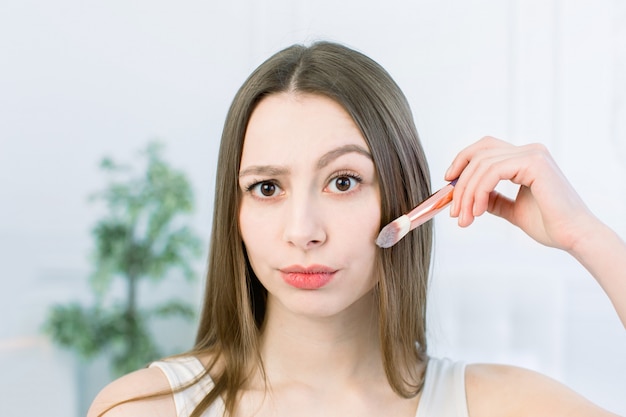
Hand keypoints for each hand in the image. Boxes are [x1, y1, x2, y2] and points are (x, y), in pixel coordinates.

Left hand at [444, 136, 597, 251]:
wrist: (573, 237)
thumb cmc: (550, 225)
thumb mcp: (513, 209)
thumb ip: (495, 199)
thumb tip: (472, 196)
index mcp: (526, 158)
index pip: (484, 148)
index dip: (462, 161)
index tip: (448, 183)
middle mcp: (530, 150)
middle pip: (479, 153)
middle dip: (461, 183)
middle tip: (454, 211)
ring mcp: (532, 154)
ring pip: (482, 165)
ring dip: (467, 194)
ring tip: (465, 218)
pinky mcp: (534, 163)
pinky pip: (492, 172)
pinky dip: (479, 192)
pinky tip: (479, 211)